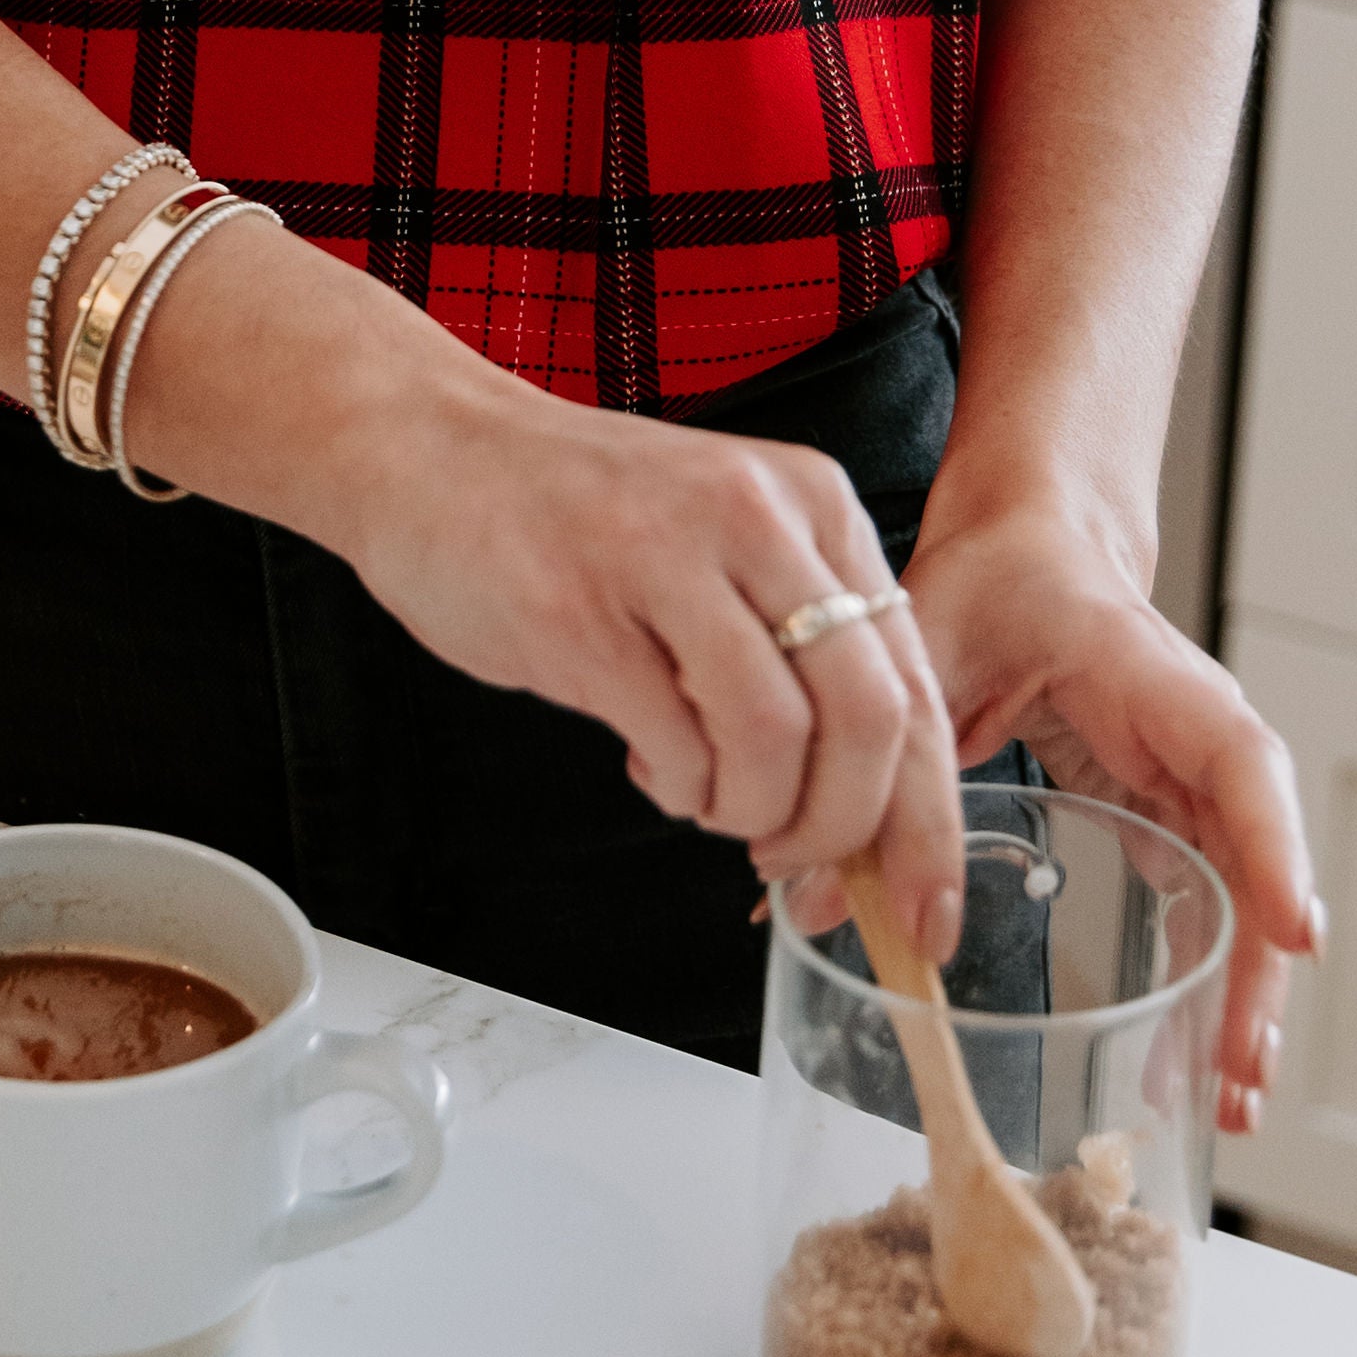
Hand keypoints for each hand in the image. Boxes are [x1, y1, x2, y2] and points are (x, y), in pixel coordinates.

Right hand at [323, 375, 970, 957]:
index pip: (915, 679)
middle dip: (843, 830)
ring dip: (750, 813)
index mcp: (811, 504)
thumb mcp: (723, 539)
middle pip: (870, 717)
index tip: (926, 908)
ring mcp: (667, 562)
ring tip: (707, 798)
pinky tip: (650, 762)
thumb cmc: (573, 511)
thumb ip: (803, 640)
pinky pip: (678, 748)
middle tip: (796, 866)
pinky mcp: (584, 617)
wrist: (426, 448)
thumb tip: (871, 798)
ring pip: (777, 743)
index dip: (930, 814)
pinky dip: (678, 788)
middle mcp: (757, 518)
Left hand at [902, 494, 1319, 1133]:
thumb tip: (802, 897)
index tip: (1290, 933)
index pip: (1236, 760)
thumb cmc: (998, 573)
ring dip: (1240, 998)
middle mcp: (1192, 736)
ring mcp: (1188, 782)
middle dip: (1257, 971)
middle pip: (1255, 860)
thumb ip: (880, 757)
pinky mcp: (1165, 815)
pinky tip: (1189, 1060)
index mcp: (1151, 676)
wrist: (1032, 543)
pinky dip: (1202, 978)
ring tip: (1228, 1101)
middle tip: (1239, 1074)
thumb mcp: (925, 642)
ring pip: (1240, 898)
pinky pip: (1203, 903)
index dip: (1270, 847)